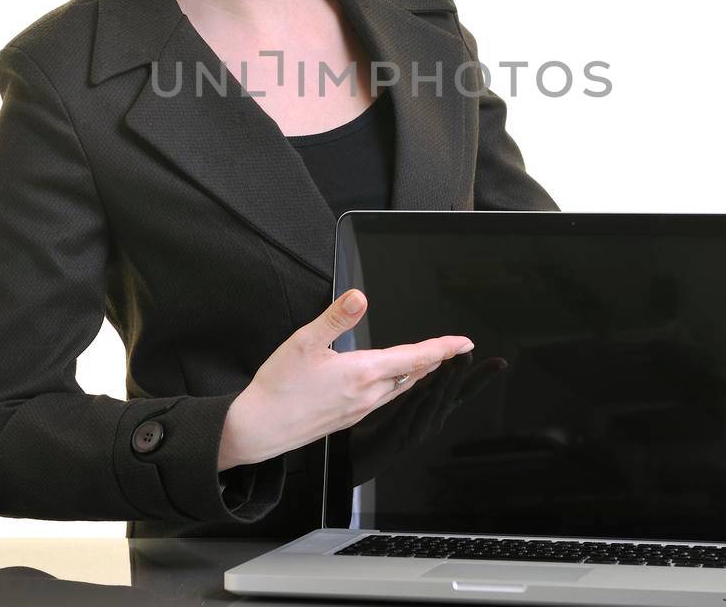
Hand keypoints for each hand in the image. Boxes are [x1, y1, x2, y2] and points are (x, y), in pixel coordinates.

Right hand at [219, 288, 472, 470]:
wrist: (260, 429)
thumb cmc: (279, 386)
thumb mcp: (304, 342)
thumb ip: (336, 317)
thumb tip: (360, 296)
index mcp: (362, 372)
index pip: (414, 357)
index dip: (442, 348)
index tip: (465, 342)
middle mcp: (368, 394)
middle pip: (413, 374)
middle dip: (436, 360)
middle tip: (456, 349)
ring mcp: (360, 409)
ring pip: (400, 388)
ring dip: (419, 373)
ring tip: (433, 362)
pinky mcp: (349, 418)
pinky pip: (385, 399)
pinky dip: (399, 385)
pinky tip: (393, 382)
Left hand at [348, 351, 507, 484]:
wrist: (366, 459)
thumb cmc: (387, 432)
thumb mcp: (412, 408)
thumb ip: (427, 389)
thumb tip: (439, 364)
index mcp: (434, 412)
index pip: (461, 390)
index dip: (481, 376)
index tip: (500, 363)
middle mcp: (430, 423)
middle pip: (453, 395)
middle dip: (469, 375)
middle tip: (480, 356)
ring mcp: (416, 432)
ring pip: (434, 403)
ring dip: (445, 383)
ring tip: (456, 362)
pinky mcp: (397, 438)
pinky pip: (410, 415)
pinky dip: (419, 401)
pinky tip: (425, 387)